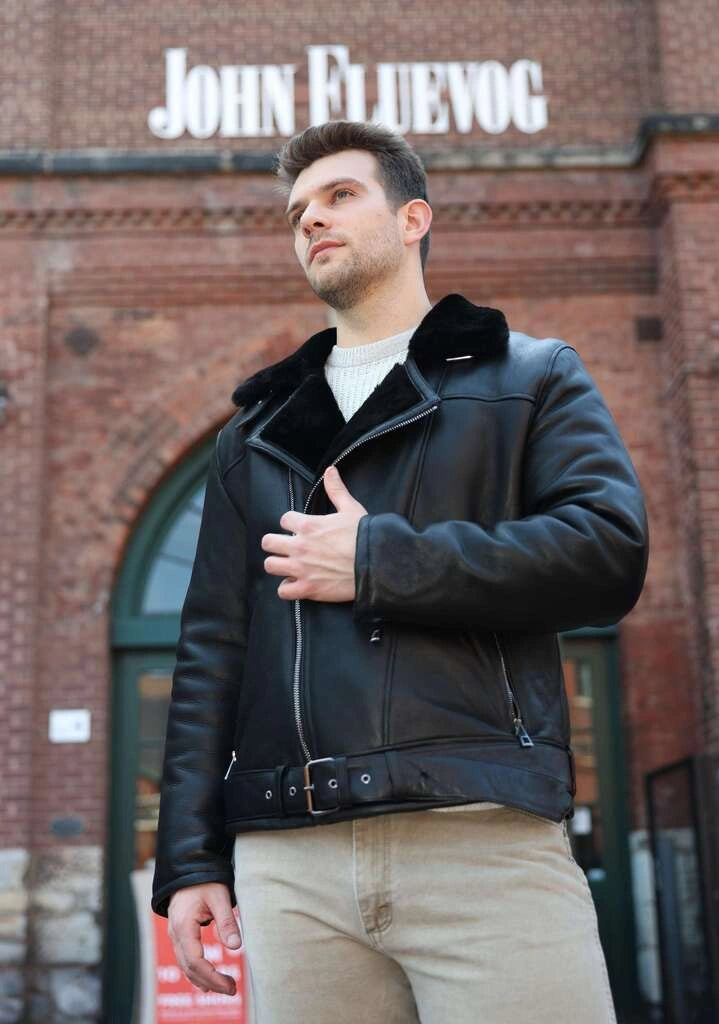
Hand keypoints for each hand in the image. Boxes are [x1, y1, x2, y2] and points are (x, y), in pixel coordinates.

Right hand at [167, 882, 240, 995]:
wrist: (187, 868)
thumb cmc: (204, 880)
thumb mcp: (219, 897)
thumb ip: (226, 921)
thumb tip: (236, 946)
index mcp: (184, 926)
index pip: (195, 961)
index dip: (212, 977)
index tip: (230, 985)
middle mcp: (175, 934)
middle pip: (190, 968)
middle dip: (211, 982)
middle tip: (232, 990)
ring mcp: (175, 935)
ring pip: (186, 966)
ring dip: (204, 980)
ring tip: (225, 987)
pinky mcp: (179, 934)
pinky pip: (185, 959)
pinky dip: (196, 973)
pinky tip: (207, 982)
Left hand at [262, 464, 367, 601]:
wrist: (377, 564)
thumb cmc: (365, 536)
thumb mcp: (351, 508)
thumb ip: (336, 489)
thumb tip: (330, 470)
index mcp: (308, 526)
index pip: (283, 520)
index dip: (291, 524)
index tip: (300, 529)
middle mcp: (299, 547)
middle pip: (268, 542)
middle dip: (276, 544)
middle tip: (288, 547)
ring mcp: (301, 569)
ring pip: (270, 565)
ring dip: (279, 565)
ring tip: (289, 566)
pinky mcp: (307, 589)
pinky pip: (283, 591)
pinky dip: (288, 588)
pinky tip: (297, 584)